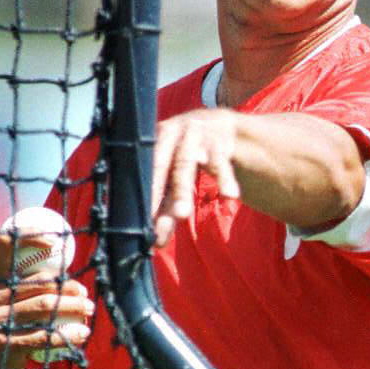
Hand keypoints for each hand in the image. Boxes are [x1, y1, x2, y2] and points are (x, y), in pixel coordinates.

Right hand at [0, 227, 94, 368]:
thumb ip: (21, 279)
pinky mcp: (6, 344)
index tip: (56, 243)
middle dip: (69, 286)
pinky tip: (82, 332)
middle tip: (85, 292)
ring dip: (74, 306)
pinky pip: (45, 335)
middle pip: (39, 282)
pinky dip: (68, 334)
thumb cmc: (0, 319)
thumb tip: (61, 256)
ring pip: (45, 306)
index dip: (31, 236)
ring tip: (88, 308)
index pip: (6, 244)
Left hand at [152, 109, 241, 246]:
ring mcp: (192, 137)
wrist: (219, 125)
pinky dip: (224, 179)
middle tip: (151, 223)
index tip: (140, 227)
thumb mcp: (175, 175)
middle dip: (154, 194)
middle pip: (159, 168)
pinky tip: (229, 196)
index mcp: (153, 146)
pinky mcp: (217, 141)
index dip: (142, 200)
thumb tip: (156, 243)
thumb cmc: (189, 157)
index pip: (144, 175)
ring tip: (183, 215)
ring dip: (183, 191)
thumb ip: (166, 205)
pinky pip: (220, 162)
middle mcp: (169, 137)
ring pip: (184, 165)